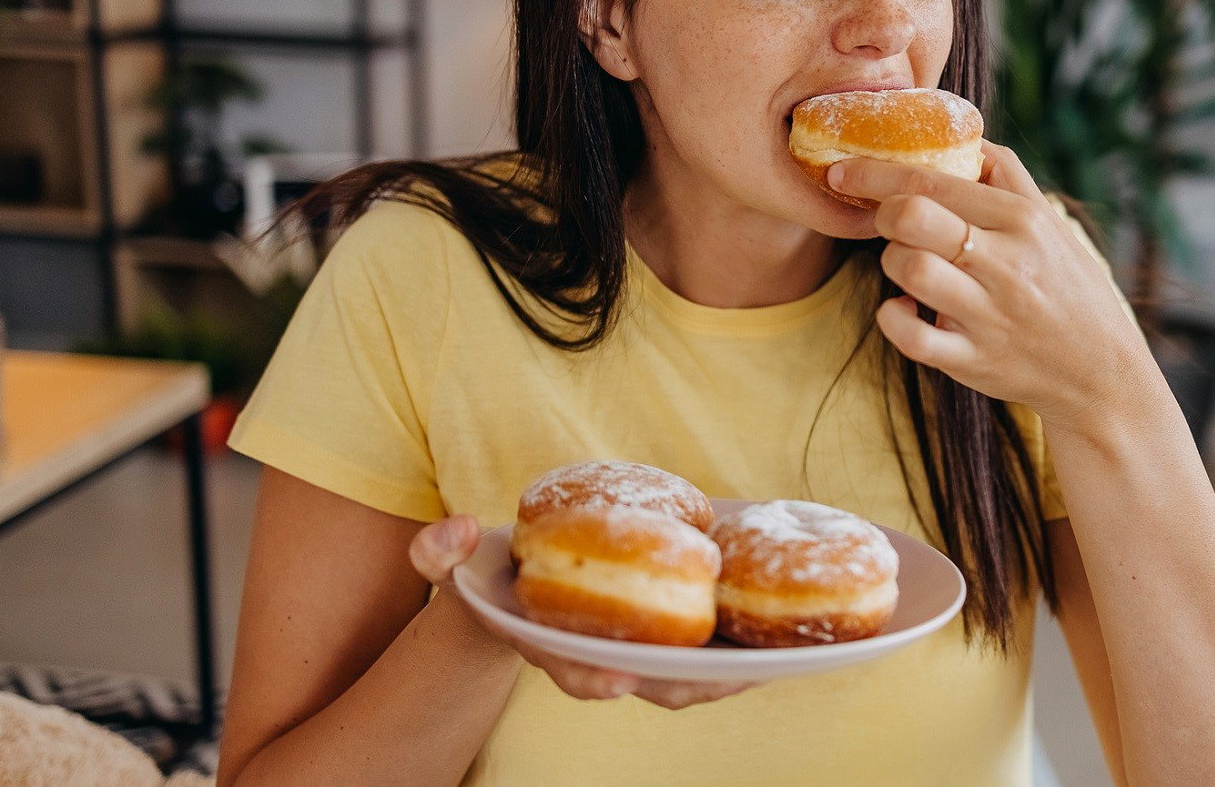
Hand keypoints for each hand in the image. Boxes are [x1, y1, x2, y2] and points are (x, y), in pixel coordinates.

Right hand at [409, 515, 758, 709]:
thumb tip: (451, 532)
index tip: (614, 678)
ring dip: (723, 675)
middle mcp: (593, 657)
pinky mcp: (665, 636)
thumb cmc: (492, 572)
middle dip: (680, 682)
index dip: (592, 677)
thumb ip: (438, 552)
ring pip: (682, 677)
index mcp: (545, 644)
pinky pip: (706, 654)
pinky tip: (776, 640)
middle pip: (642, 682)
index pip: (570, 669)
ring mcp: (632, 651)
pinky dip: (738, 652)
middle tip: (719, 674)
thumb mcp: (457, 562)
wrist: (521, 579)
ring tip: (763, 662)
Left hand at [826, 141, 1164, 432]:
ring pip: (907, 268)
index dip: (876, 171)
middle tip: (883, 219)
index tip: (844, 169)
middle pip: (913, 217)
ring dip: (891, 261)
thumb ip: (1005, 175)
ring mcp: (988, 315)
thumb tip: (959, 137)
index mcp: (1022, 219)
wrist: (1101, 372)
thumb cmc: (1068, 286)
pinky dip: (893, 317)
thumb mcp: (1050, 222)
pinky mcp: (972, 361)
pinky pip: (910, 336)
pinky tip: (905, 308)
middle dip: (882, 211)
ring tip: (907, 263)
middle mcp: (1005, 263)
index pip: (933, 181)